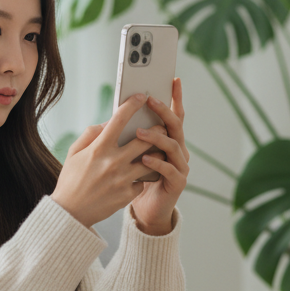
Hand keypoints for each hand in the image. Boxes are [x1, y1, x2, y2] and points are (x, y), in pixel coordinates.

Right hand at [51, 93, 155, 227]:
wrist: (70, 213)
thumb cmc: (71, 180)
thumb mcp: (74, 153)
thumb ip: (90, 134)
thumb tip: (107, 123)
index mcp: (98, 148)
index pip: (119, 120)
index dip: (132, 105)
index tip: (142, 97)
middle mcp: (113, 161)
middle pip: (144, 140)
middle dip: (156, 130)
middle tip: (161, 126)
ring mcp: (122, 179)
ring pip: (151, 161)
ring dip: (157, 153)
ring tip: (160, 149)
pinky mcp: (127, 194)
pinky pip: (143, 181)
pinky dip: (144, 176)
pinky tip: (143, 174)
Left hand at [128, 78, 188, 234]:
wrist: (144, 211)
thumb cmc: (133, 181)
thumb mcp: (124, 155)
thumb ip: (122, 138)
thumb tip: (110, 118)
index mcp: (167, 140)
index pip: (173, 115)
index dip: (175, 98)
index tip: (174, 79)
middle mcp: (177, 150)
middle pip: (175, 125)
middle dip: (164, 111)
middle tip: (150, 100)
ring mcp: (180, 166)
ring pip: (174, 146)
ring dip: (157, 137)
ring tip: (139, 132)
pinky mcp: (177, 183)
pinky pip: (169, 169)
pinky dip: (157, 162)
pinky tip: (144, 158)